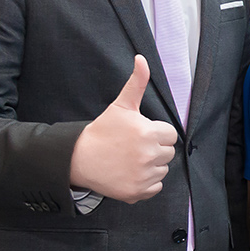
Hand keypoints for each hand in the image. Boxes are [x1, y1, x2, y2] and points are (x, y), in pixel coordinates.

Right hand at [69, 56, 178, 203]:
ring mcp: (143, 176)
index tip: (140, 133)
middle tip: (133, 146)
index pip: (170, 135)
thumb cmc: (102, 131)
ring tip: (130, 159)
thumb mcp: (121, 105)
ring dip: (151, 166)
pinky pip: (155, 187)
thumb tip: (142, 59)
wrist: (79, 158)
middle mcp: (149, 156)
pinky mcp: (137, 192)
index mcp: (149, 133)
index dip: (156, 132)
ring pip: (162, 170)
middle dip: (154, 148)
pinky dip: (146, 182)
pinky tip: (130, 173)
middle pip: (168, 153)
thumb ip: (137, 82)